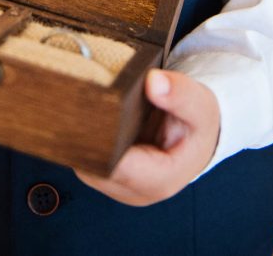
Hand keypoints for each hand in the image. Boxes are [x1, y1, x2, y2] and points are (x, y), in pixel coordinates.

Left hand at [74, 69, 219, 205]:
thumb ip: (180, 94)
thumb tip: (154, 82)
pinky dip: (80, 135)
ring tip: (75, 100)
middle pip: (93, 167)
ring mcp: (117, 186)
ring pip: (82, 163)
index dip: (98, 140)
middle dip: (82, 134)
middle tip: (72, 96)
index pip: (116, 168)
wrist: (196, 137)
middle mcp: (135, 191)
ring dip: (77, 134)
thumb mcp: (200, 105)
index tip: (88, 109)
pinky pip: (83, 157)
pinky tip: (81, 111)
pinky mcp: (105, 175)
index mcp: (160, 181)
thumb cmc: (198, 124)